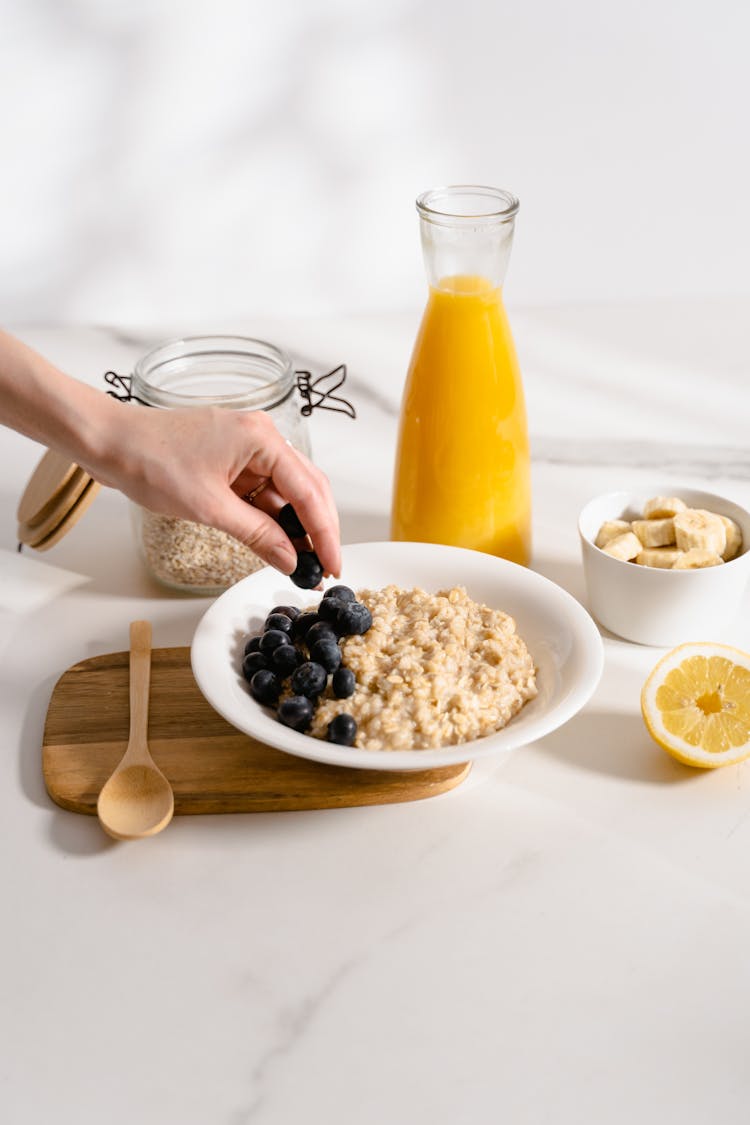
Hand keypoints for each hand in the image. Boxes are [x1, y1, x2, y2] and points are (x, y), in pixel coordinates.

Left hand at [91, 404, 340, 577]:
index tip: (333, 564)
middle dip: (318, 530)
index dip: (325, 533)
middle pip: (307, 488)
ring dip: (294, 527)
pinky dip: (270, 518)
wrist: (108, 442)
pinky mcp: (231, 460)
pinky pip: (262, 491)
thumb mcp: (210, 508)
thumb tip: (291, 559)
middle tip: (324, 568)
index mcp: (262, 438)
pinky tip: (276, 544)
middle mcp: (261, 437)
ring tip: (303, 563)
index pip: (309, 491)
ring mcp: (246, 448)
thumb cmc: (150, 461)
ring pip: (285, 492)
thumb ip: (257, 534)